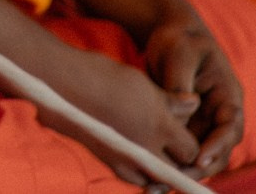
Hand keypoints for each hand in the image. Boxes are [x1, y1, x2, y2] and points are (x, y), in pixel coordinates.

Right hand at [41, 47, 201, 189]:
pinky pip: (134, 178)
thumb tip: (195, 104)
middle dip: (179, 163)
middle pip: (177, 171)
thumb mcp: (141, 83)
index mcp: (159, 125)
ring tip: (157, 158)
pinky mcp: (108, 162)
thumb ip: (171, 100)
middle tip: (175, 151)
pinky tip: (137, 159)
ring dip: (160, 172)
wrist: (61, 82)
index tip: (186, 137)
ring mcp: (125, 158)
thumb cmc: (102, 76)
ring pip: (155, 179)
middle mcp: (145, 148)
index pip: (191, 151)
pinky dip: (140, 174)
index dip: (191, 146)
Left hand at [141, 7, 242, 179]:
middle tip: (173, 179)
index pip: (230, 128)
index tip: (200, 159)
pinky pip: (180, 151)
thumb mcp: (180, 55)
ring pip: (197, 157)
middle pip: (216, 151)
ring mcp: (203, 124)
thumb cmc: (179, 41)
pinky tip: (147, 175)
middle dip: (197, 168)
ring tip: (155, 185)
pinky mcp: (185, 128)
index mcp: (228, 97)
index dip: (217, 146)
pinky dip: (167, 163)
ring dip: (180, 172)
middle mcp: (219, 115)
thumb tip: (181, 110)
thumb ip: (180, 83)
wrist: (167, 36)